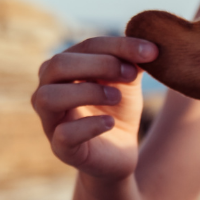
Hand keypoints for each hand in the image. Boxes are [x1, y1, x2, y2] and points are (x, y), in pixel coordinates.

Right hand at [31, 36, 158, 179]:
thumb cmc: (117, 111)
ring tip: (116, 97)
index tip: (151, 52)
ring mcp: (50, 120)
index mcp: (64, 69)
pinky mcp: (60, 148)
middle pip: (58, 65)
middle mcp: (48, 90)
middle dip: (98, 64)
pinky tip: (110, 123)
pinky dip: (88, 126)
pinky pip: (63, 134)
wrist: (119, 154)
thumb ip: (131, 62)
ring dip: (86, 92)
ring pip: (49, 97)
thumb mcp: (127, 83)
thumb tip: (149, 44)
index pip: (86, 47)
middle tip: (130, 74)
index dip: (118, 46)